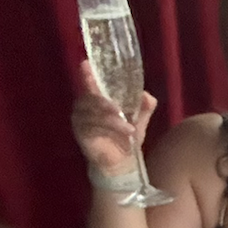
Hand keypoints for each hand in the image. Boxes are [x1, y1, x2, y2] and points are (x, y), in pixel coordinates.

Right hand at [72, 59, 156, 178]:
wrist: (122, 163)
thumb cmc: (126, 138)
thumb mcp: (139, 120)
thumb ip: (145, 107)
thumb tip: (147, 96)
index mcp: (96, 100)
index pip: (89, 83)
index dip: (87, 74)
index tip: (86, 63)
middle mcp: (84, 107)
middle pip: (89, 96)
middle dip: (104, 101)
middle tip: (119, 109)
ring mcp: (80, 120)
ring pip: (92, 111)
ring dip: (112, 118)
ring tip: (129, 128)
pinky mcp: (81, 133)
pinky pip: (91, 126)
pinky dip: (109, 127)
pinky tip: (124, 132)